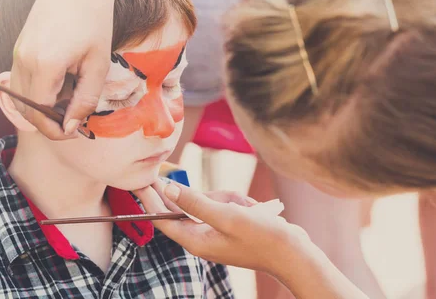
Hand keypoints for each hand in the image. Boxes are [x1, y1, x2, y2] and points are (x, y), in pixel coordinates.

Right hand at [11, 0, 121, 138]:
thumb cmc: (95, 20)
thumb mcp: (98, 64)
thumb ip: (84, 99)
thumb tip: (71, 126)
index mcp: (44, 65)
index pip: (39, 114)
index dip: (56, 129)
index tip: (76, 131)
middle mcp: (23, 60)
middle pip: (25, 109)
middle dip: (48, 122)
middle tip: (74, 119)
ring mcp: (17, 52)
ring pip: (20, 96)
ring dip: (41, 106)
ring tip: (70, 98)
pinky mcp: (19, 46)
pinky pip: (21, 80)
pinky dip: (37, 90)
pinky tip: (62, 82)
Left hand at [134, 179, 311, 275]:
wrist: (295, 253)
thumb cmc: (261, 237)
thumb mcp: (226, 216)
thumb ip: (195, 202)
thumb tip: (167, 190)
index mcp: (195, 240)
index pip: (163, 218)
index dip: (150, 200)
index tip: (141, 181)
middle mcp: (202, 238)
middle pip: (185, 208)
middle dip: (199, 197)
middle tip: (200, 191)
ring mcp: (216, 233)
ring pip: (208, 203)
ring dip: (227, 199)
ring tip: (248, 208)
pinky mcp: (229, 227)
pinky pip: (224, 207)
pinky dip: (236, 203)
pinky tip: (253, 208)